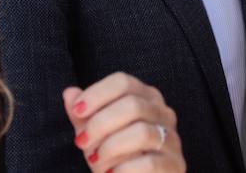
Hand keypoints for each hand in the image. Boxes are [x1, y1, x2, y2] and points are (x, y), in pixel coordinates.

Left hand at [63, 72, 185, 171]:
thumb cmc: (114, 157)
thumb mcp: (94, 135)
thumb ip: (83, 115)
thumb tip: (69, 93)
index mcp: (145, 97)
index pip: (123, 82)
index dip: (97, 93)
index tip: (77, 111)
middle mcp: (163, 112)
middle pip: (133, 105)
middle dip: (100, 124)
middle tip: (82, 142)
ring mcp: (173, 139)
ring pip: (142, 133)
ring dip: (111, 148)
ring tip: (95, 161)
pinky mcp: (176, 165)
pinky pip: (150, 163)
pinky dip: (124, 170)